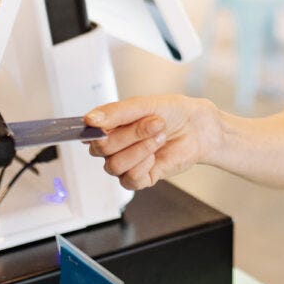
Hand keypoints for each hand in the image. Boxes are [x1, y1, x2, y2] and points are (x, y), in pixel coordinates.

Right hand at [85, 95, 219, 189]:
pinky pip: (129, 179)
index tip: (101, 125)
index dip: (92, 130)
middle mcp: (112, 146)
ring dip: (141, 148)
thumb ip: (115, 112)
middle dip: (131, 134)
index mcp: (108, 125)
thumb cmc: (171, 112)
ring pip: (114, 165)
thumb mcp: (143, 105)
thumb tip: (90, 120)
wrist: (197, 127)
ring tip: (159, 136)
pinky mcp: (138, 179)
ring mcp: (124, 163)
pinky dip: (145, 165)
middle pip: (102, 148)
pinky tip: (156, 155)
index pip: (87, 132)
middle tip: (154, 122)